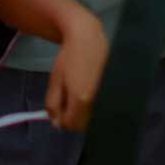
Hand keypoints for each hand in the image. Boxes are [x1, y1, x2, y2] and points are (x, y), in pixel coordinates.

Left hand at [43, 12, 108, 128]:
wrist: (89, 39)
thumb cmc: (69, 58)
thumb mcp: (55, 80)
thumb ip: (52, 104)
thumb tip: (55, 123)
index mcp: (81, 99)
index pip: (69, 124)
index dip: (60, 117)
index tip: (58, 104)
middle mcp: (97, 102)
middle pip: (81, 124)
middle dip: (71, 116)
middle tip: (66, 98)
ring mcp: (106, 98)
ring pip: (91, 118)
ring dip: (81, 112)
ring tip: (77, 93)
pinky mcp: (112, 94)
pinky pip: (99, 109)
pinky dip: (91, 106)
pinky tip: (87, 90)